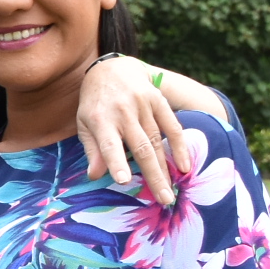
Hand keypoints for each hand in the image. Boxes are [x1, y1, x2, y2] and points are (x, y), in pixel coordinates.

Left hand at [76, 56, 201, 202]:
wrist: (112, 68)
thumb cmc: (95, 103)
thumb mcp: (84, 123)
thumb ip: (92, 149)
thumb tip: (95, 176)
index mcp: (100, 119)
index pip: (108, 144)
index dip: (116, 162)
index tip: (123, 181)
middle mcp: (123, 112)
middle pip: (140, 147)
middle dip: (153, 175)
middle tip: (164, 199)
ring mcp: (142, 105)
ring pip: (157, 141)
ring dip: (166, 168)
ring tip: (171, 191)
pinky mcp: (158, 100)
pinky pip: (172, 126)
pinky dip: (180, 146)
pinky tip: (185, 166)